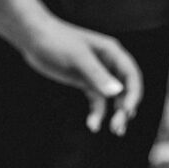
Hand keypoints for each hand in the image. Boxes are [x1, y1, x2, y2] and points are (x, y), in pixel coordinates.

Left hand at [23, 17, 142, 135]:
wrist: (34, 38)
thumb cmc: (57, 40)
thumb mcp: (77, 56)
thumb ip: (97, 74)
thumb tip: (118, 91)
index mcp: (111, 51)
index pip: (131, 74)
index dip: (134, 93)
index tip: (128, 111)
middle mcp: (107, 62)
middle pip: (125, 88)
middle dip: (125, 107)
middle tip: (118, 127)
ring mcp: (95, 73)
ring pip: (112, 97)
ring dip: (114, 113)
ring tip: (114, 130)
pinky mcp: (84, 81)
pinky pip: (96, 100)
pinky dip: (97, 112)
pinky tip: (93, 124)